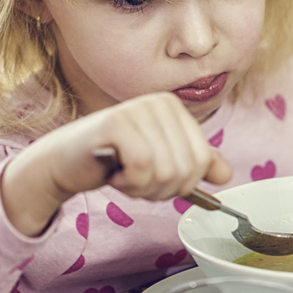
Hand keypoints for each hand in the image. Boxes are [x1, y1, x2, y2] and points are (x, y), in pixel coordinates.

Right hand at [0, 93, 232, 235]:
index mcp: (174, 108)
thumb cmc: (113, 161)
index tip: (156, 179)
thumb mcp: (161, 163)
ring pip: (166, 171)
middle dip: (162, 189)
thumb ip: (194, 165)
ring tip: (125, 175)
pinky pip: (143, 168)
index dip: (183, 184)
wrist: (65, 162)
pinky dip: (130, 183)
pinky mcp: (116, 124)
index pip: (203, 160)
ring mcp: (137, 110)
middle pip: (187, 168)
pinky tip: (114, 173)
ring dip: (144, 188)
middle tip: (137, 180)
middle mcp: (159, 103)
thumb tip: (226, 174)